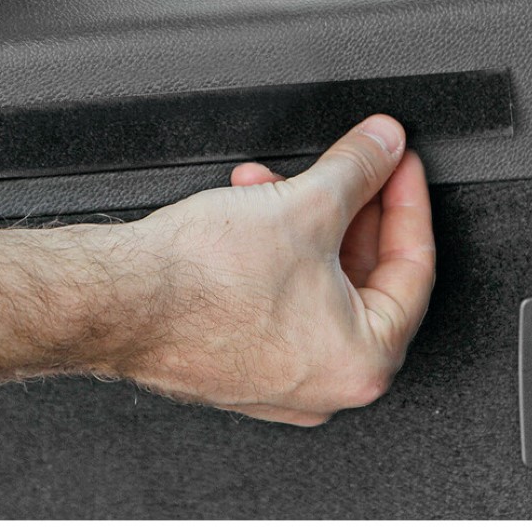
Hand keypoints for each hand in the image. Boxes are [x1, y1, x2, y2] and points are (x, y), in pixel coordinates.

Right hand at [123, 115, 435, 425]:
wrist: (118, 301)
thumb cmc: (201, 282)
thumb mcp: (304, 204)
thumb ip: (360, 168)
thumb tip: (384, 146)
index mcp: (363, 362)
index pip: (413, 269)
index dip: (408, 201)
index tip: (399, 164)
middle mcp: (325, 385)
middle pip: (363, 276)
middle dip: (348, 207)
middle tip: (353, 165)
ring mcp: (279, 380)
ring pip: (315, 284)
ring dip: (303, 222)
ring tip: (276, 181)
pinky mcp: (238, 365)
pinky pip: (279, 301)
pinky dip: (275, 253)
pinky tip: (252, 211)